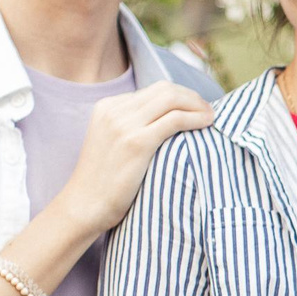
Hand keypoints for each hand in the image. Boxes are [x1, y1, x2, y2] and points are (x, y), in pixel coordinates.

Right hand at [54, 83, 215, 236]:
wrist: (84, 205)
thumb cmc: (104, 182)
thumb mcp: (112, 142)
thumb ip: (132, 126)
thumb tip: (168, 120)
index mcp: (108, 106)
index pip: (153, 91)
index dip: (180, 97)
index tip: (196, 109)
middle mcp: (114, 109)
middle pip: (165, 90)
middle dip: (192, 97)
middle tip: (208, 111)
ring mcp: (124, 124)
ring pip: (172, 99)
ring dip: (197, 105)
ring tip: (211, 117)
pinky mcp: (137, 142)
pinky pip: (175, 119)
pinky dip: (196, 118)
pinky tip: (207, 124)